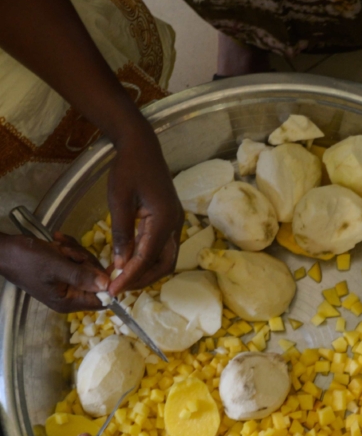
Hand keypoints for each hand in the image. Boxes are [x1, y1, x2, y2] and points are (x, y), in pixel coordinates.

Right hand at [0, 234, 108, 311]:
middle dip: (84, 260)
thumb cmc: (28, 260)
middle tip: (66, 251)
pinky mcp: (62, 271)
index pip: (101, 300)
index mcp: (69, 301)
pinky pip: (76, 258)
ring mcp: (67, 283)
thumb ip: (82, 276)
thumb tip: (108, 285)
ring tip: (57, 246)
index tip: (105, 265)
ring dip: (74, 251)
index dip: (107, 283)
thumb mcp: (56, 266)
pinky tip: (56, 242)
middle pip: (95, 279)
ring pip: (86, 265)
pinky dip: (68, 248)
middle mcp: (70, 295)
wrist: (4, 249)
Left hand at [107, 125, 183, 295]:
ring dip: (145, 272)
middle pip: (164, 265)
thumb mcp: (119, 201)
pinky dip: (146, 260)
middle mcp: (175, 225)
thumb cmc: (128, 168)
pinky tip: (128, 263)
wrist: (141, 145)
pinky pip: (160, 248)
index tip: (112, 290)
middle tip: (118, 289)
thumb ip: (122, 234)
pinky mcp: (169, 221)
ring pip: (165, 259)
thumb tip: (121, 265)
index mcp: (164, 220)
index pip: (147, 258)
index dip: (130, 277)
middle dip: (142, 280)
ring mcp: (174, 223)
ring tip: (122, 280)